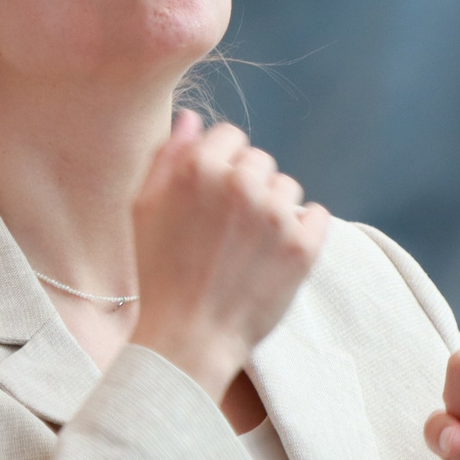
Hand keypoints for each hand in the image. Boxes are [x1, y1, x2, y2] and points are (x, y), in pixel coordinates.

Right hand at [127, 111, 330, 399]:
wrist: (184, 342)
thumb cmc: (156, 276)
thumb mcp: (143, 210)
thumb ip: (168, 157)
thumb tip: (193, 117)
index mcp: (198, 168)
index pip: (230, 136)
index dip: (220, 165)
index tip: (211, 197)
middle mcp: (240, 183)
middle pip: (259, 161)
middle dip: (246, 187)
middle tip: (227, 230)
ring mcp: (275, 215)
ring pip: (286, 189)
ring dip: (273, 209)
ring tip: (247, 248)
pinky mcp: (303, 247)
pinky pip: (316, 214)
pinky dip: (302, 229)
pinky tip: (276, 254)